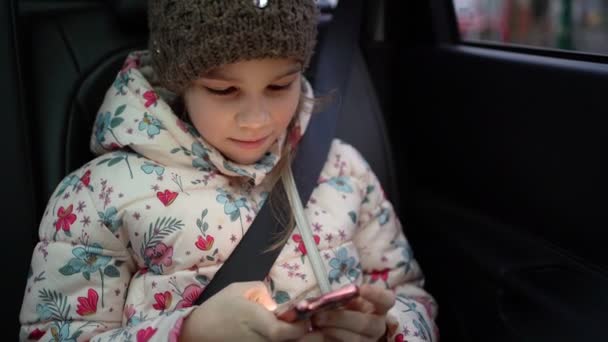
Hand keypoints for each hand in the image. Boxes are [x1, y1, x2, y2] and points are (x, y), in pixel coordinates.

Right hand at [180, 281, 310, 341]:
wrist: (196, 333)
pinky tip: (277, 335)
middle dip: (306, 335)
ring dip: (292, 338)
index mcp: (269, 328)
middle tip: (306, 325)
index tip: (305, 315)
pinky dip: (278, 341)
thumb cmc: (218, 309)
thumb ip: (263, 291)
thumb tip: (273, 304)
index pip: (299, 331)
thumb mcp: (241, 289)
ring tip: (291, 329)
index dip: (305, 323)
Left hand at [311, 285, 394, 341]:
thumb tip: (325, 299)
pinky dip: (328, 340)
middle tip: (318, 316)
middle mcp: (378, 325)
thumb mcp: (346, 300)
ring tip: (315, 324)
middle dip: (340, 319)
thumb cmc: (346, 308)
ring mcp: (369, 340)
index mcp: (379, 307)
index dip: (376, 295)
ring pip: (355, 340)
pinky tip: (317, 334)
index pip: (386, 300)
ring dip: (332, 332)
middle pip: (366, 324)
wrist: (344, 326)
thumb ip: (341, 297)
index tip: (361, 289)